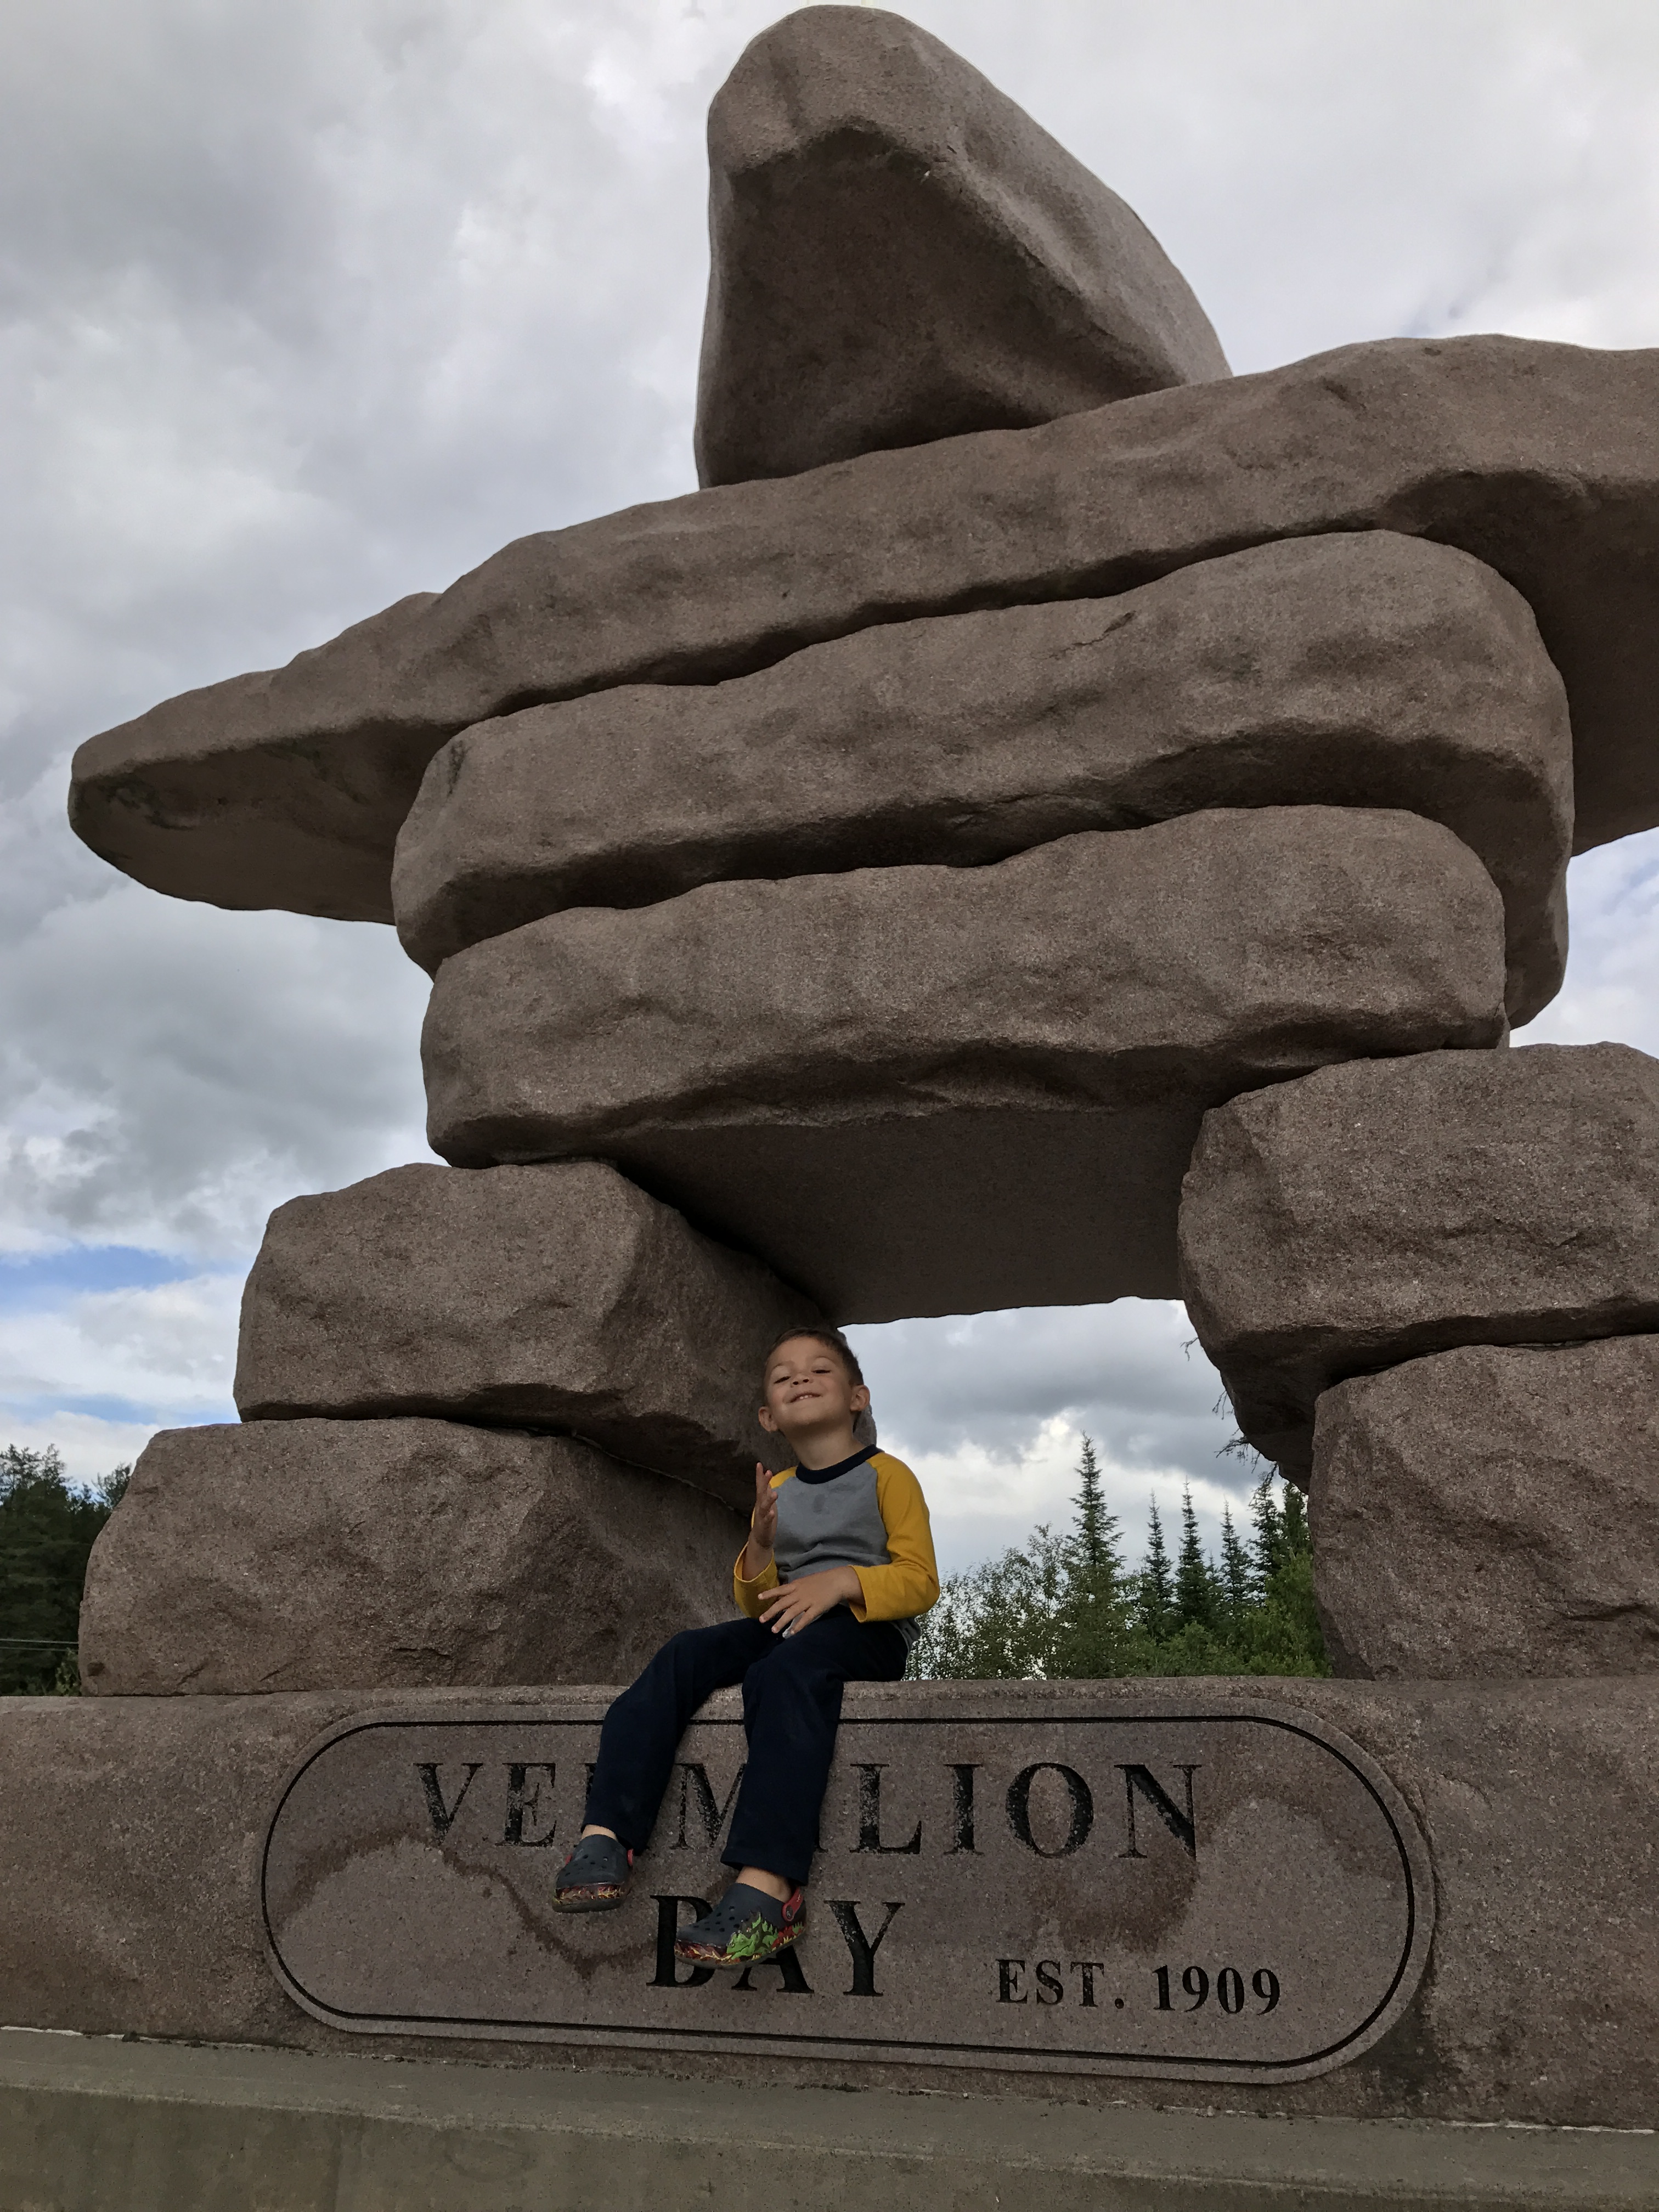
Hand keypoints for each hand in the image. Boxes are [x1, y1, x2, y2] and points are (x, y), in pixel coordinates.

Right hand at [741, 1463, 776, 1582]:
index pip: (760, 1486)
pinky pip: (767, 1520)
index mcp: (761, 1500)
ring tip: (774, 1493)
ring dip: (769, 1500)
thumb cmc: (764, 1518)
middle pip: (761, 1493)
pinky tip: (772, 1512)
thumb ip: (766, 1490)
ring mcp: (762, 1516)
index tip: (759, 1464)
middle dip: (764, 1483)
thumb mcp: (765, 1502)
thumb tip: (766, 1477)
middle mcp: (760, 1506)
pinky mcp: (765, 1525)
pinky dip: (769, 1516)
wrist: (760, 1537)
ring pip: (764, 1506)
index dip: (759, 1476)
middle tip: (768, 1472)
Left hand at [758, 1565, 862, 1637]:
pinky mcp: (816, 1608)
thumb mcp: (806, 1581)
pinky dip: (798, 1626)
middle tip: (761, 1620)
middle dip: (771, 1612)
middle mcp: (799, 1593)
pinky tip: (792, 1633)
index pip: (780, 1590)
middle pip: (782, 1603)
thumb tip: (785, 1595)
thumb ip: (796, 1588)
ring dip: (782, 1622)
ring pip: (791, 1612)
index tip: (758, 1597)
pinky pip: (806, 1618)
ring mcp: (808, 1601)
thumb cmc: (822, 1581)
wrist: (838, 1580)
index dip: (769, 1593)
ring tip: (773, 1630)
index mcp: (797, 1585)